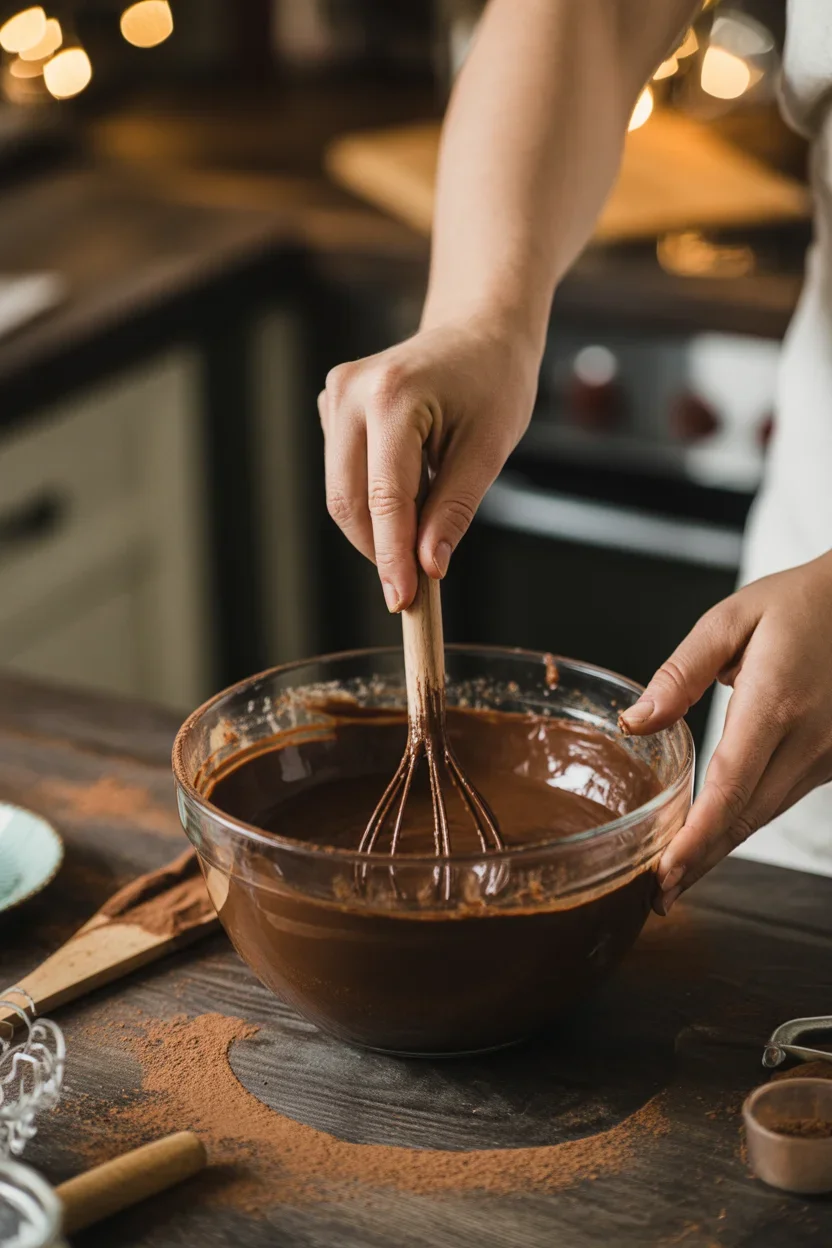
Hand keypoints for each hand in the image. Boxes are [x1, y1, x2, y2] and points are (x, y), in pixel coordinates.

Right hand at [319, 319, 537, 611]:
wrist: (480, 327)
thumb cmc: (494, 380)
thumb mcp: (488, 448)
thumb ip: (454, 510)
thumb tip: (428, 568)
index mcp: (392, 396)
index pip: (384, 498)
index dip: (391, 557)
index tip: (402, 601)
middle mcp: (350, 391)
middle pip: (347, 500)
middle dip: (378, 549)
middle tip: (413, 587)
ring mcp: (334, 394)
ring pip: (340, 492)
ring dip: (376, 525)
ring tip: (424, 521)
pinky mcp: (331, 404)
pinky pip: (342, 472)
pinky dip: (372, 499)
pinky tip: (410, 484)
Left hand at [619, 551, 831, 912]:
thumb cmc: (801, 604)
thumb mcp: (732, 619)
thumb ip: (682, 672)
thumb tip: (636, 721)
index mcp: (777, 703)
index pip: (730, 787)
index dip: (695, 838)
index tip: (664, 873)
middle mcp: (809, 741)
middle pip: (746, 818)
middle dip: (700, 861)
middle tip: (657, 897)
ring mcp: (829, 756)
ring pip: (765, 816)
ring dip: (721, 848)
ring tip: (675, 877)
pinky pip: (782, 799)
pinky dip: (745, 822)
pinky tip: (714, 836)